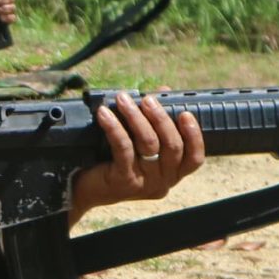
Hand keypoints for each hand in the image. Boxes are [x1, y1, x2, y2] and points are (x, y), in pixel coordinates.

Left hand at [69, 91, 205, 218]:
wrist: (84, 188)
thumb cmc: (114, 161)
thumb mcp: (138, 143)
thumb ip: (154, 120)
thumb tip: (165, 91)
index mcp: (172, 174)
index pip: (194, 159)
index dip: (194, 136)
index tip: (185, 113)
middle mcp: (162, 181)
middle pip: (172, 146)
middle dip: (160, 118)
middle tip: (146, 100)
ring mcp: (144, 182)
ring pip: (148, 144)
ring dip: (136, 117)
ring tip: (123, 99)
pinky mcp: (123, 180)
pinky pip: (124, 148)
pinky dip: (115, 127)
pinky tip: (105, 114)